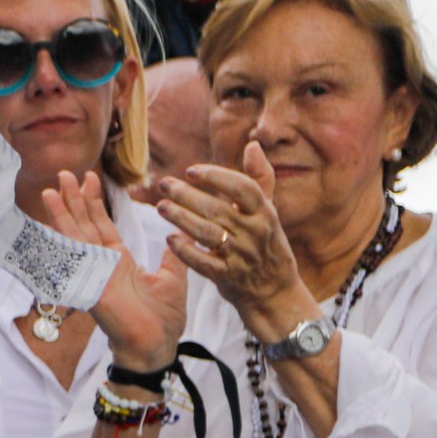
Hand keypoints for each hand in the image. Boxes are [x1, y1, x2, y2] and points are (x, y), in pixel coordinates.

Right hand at [41, 169, 187, 370]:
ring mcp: (93, 273)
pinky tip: (53, 220)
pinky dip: (63, 236)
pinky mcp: (89, 284)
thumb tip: (180, 234)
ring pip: (75, 236)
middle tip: (64, 173)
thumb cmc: (164, 319)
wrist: (156, 345)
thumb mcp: (173, 277)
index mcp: (119, 262)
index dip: (94, 203)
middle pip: (83, 225)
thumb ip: (172, 253)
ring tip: (52, 188)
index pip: (102, 226)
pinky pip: (74, 256)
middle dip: (74, 199)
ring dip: (63, 211)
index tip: (90, 178)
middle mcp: (102, 264)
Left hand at [156, 145, 315, 338]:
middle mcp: (255, 233)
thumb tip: (252, 145)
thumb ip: (260, 179)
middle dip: (188, 195)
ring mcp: (242, 256)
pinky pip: (204, 264)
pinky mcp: (228, 277)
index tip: (191, 170)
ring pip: (208, 234)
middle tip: (164, 184)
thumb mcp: (269, 211)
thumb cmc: (266, 244)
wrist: (275, 292)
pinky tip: (170, 239)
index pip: (244, 188)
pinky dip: (187, 252)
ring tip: (161, 207)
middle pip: (219, 209)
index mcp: (266, 213)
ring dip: (182, 219)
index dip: (217, 177)